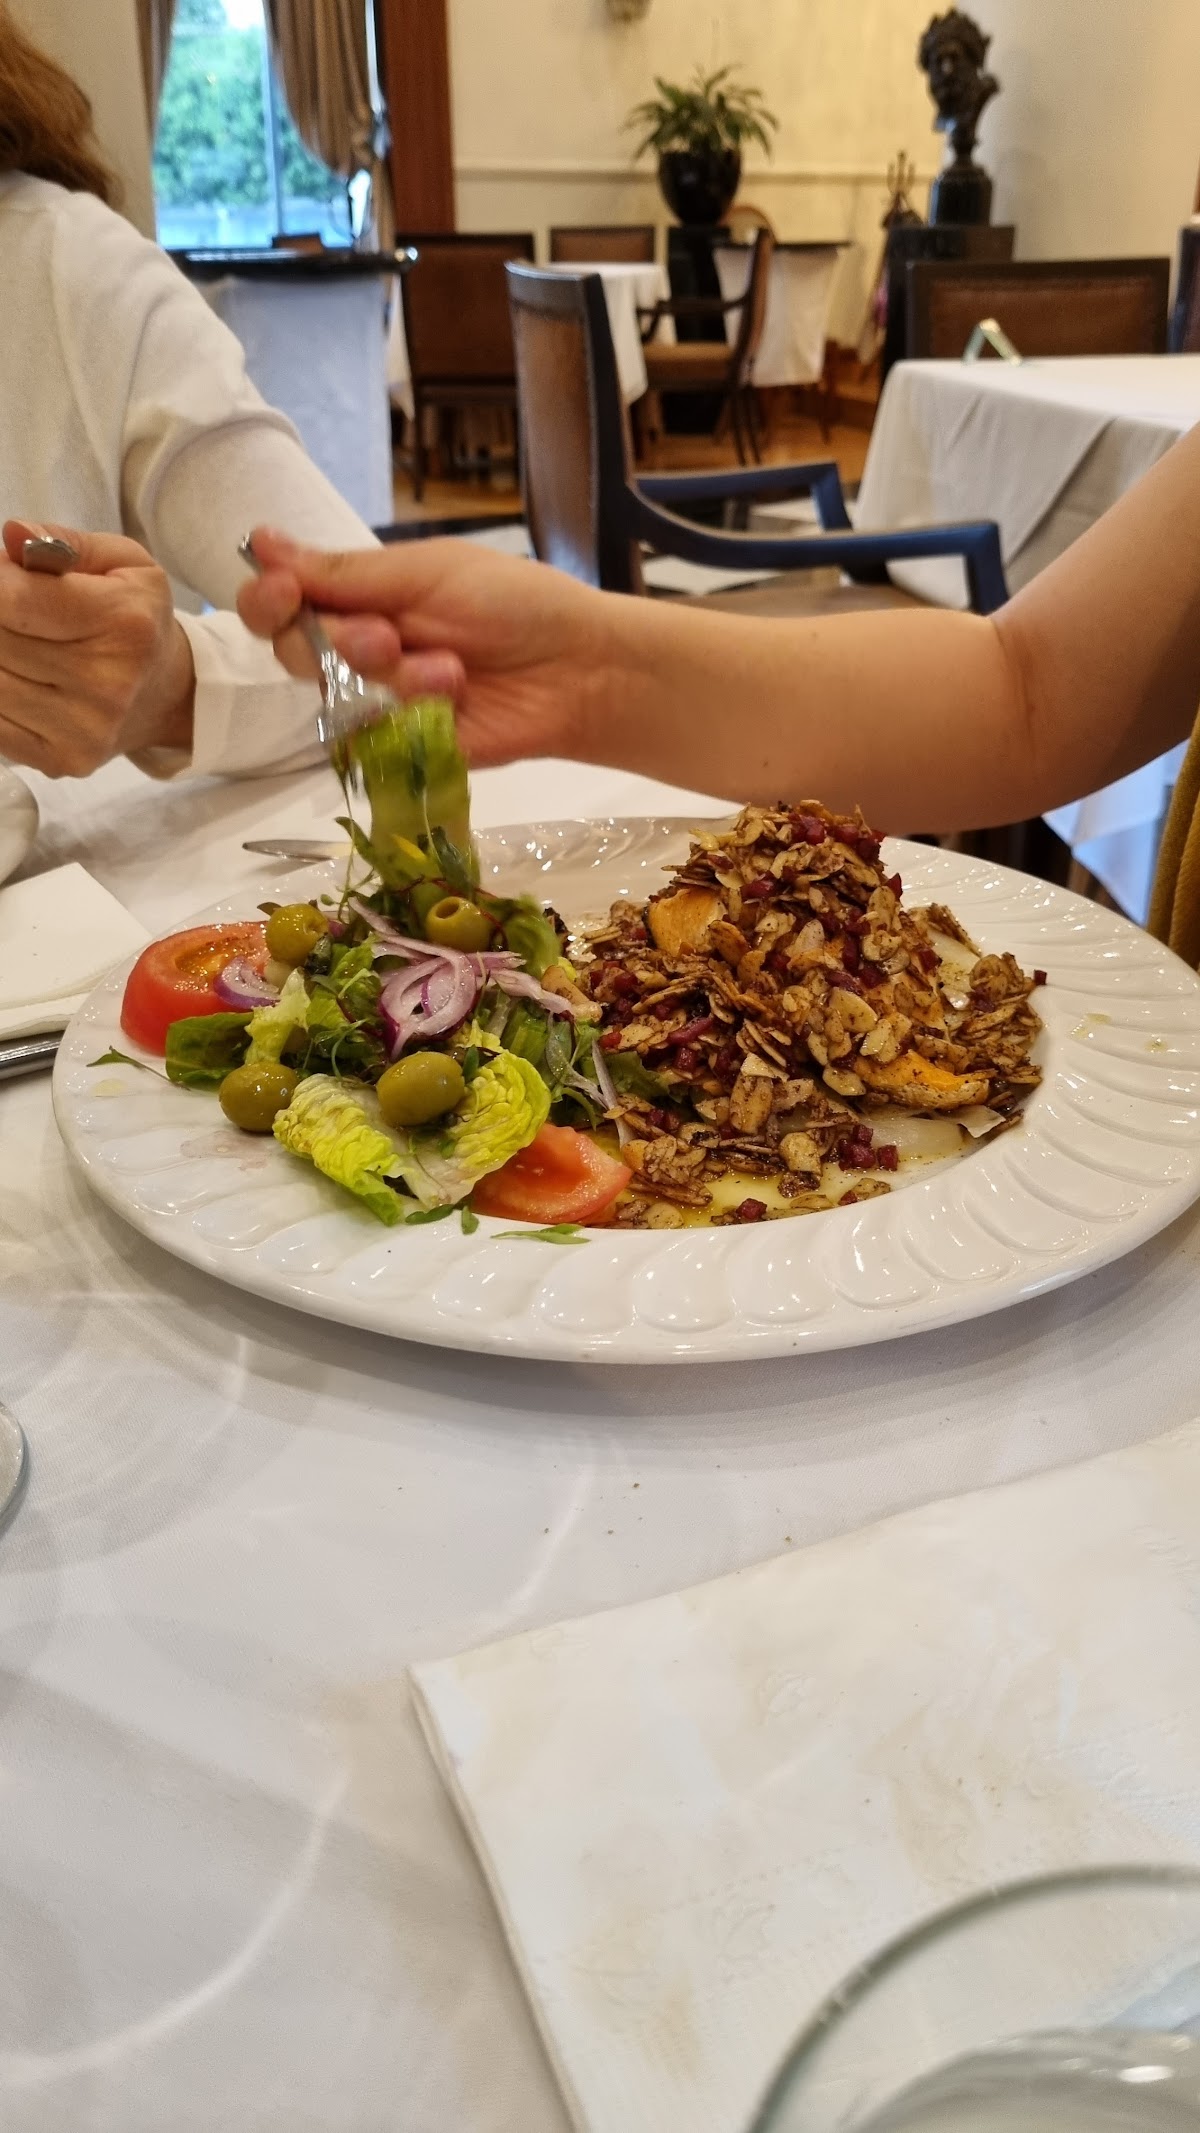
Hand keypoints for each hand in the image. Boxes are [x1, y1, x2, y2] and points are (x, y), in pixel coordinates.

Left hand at [0, 520, 195, 776]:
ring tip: (20, 641)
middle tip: (17, 610)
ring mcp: (83, 729)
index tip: (7, 576)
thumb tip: (12, 535)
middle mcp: (108, 683)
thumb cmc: (136, 619)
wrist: (168, 694)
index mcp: (125, 623)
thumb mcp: (120, 562)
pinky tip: (19, 676)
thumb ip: (61, 541)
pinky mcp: (60, 760)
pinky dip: (0, 692)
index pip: (12, 598)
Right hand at [235, 527, 614, 768]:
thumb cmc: (513, 603)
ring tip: (450, 669)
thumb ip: (345, 572)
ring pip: (335, 694)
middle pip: (295, 651)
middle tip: (389, 636)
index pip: (280, 600)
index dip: (267, 599)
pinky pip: (372, 738)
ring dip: (390, 676)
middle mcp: (360, 646)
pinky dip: (412, 713)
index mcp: (362, 594)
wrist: (579, 669)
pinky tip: (455, 699)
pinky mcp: (402, 746)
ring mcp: (380, 700)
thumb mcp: (428, 572)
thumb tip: (261, 540)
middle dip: (339, 641)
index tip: (283, 593)